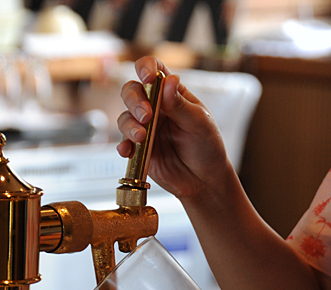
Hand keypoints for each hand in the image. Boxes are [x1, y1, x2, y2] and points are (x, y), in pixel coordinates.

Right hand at [116, 57, 231, 200]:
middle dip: (135, 100)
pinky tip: (128, 151)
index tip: (147, 77)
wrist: (203, 180)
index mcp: (172, 94)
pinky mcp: (138, 148)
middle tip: (146, 116)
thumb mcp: (199, 123)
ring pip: (125, 117)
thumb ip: (180, 104)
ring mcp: (145, 127)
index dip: (146, 67)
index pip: (155, 70)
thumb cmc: (207, 147)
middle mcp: (155, 107)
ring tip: (141, 138)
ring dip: (129, 125)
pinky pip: (123, 142)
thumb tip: (169, 79)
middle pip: (132, 91)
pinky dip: (123, 145)